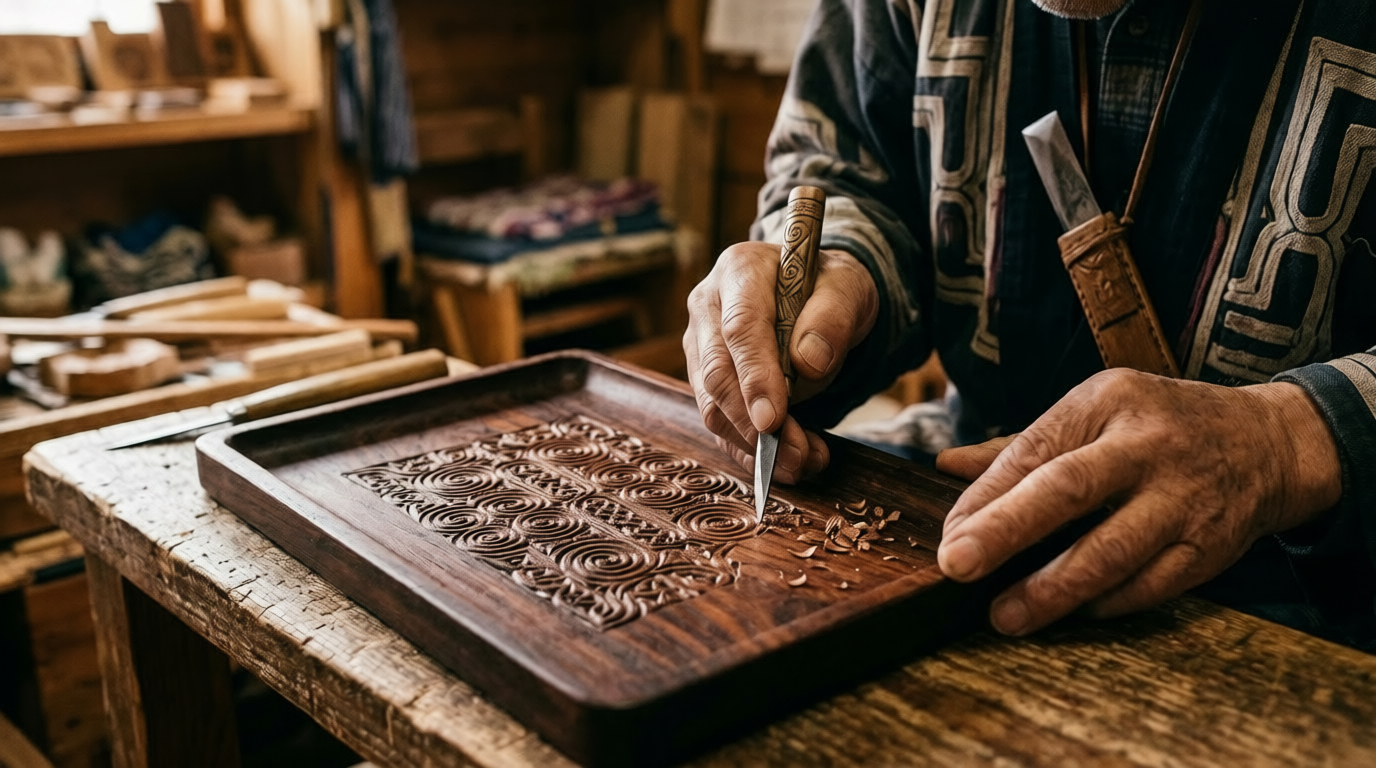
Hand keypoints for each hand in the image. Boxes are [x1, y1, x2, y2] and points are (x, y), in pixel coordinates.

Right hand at [684, 243, 877, 482]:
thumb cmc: (830, 288)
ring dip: (755, 445)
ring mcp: (701, 345)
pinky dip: (751, 451)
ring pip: (713, 406)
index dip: (754, 377)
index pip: (739, 329)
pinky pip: (721, 423)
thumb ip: (833, 316)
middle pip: (716, 374)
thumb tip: (809, 363)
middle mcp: (708, 307)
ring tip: (804, 461)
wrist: (816, 297)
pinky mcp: (707, 380)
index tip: (774, 420)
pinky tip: (786, 464)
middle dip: (753, 423)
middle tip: (796, 456)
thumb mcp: (849, 288)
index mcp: (739, 272)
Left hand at [933, 369, 1341, 635]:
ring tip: (1004, 615)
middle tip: (957, 566)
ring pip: (1111, 550)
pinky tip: (1072, 613)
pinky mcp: (1210, 545)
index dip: (986, 498)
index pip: (1033, 452)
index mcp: (1106, 402)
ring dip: (1052, 588)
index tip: (948, 536)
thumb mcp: (1093, 410)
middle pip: (1067, 489)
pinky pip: (1150, 584)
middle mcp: (1145, 445)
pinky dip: (1106, 603)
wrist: (1266, 442)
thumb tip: (944, 466)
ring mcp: (1182, 497)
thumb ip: (1020, 445)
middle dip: (1006, 530)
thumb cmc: (1157, 426)